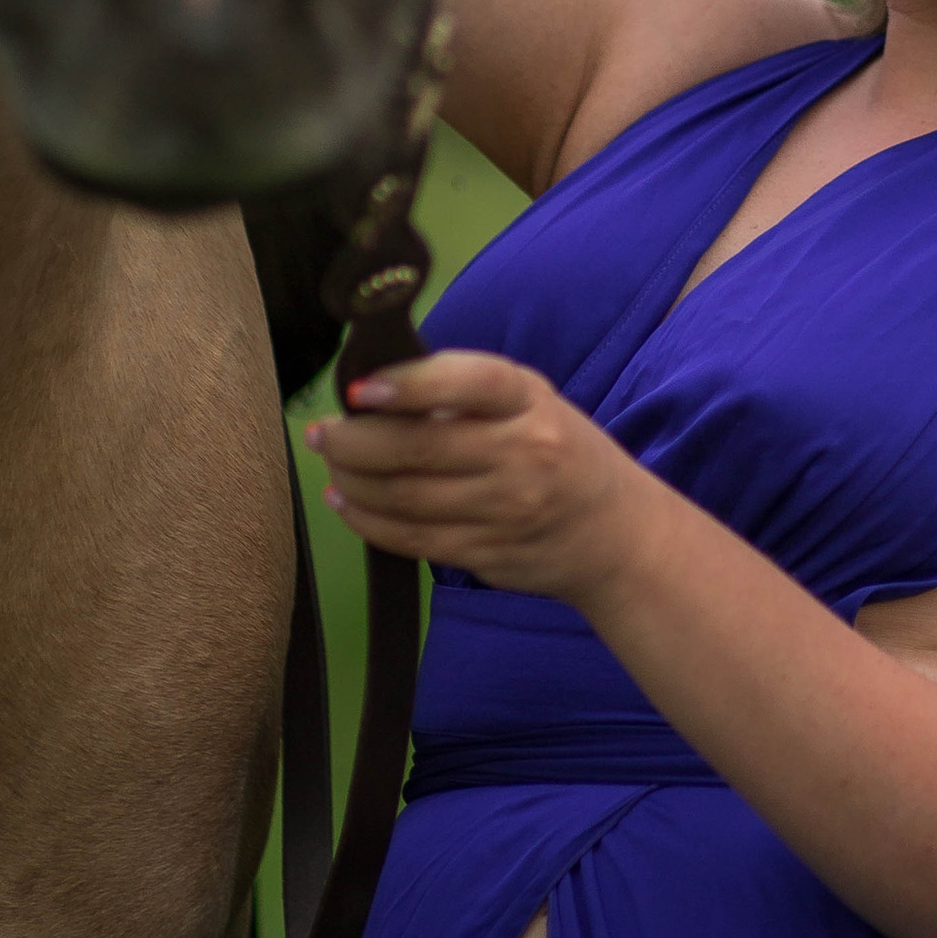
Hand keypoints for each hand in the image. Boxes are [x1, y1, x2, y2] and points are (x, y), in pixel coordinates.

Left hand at [303, 351, 641, 600]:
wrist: (614, 534)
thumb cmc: (558, 450)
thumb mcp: (530, 404)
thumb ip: (466, 393)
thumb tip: (374, 388)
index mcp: (530, 402)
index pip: (469, 382)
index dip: (410, 384)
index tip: (360, 388)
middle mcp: (521, 454)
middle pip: (419, 448)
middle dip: (354, 440)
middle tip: (322, 431)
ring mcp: (504, 510)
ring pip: (404, 498)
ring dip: (352, 481)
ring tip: (332, 464)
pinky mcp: (485, 554)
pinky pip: (411, 539)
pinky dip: (367, 521)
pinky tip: (347, 502)